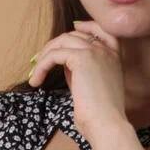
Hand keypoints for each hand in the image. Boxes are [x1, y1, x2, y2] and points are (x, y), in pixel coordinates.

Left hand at [28, 19, 126, 142]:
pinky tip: (36, 81)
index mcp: (113, 57)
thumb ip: (81, 72)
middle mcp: (106, 51)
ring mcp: (95, 52)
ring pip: (62, 41)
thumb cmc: (100, 115)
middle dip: (55, 45)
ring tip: (36, 73)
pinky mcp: (82, 58)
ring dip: (45, 56)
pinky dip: (42, 66)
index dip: (86, 25)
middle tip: (39, 61)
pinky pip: (54, 55)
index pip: (101, 30)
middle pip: (75, 35)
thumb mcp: (91, 87)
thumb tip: (64, 63)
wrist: (107, 124)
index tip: (74, 26)